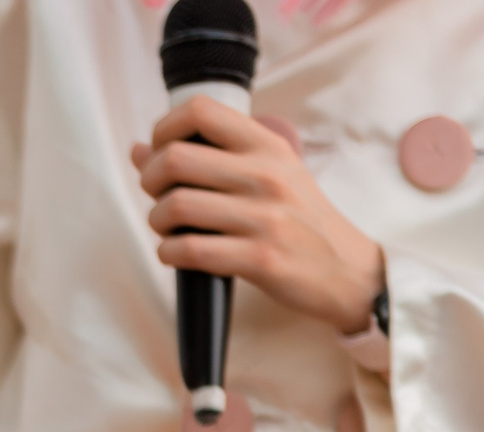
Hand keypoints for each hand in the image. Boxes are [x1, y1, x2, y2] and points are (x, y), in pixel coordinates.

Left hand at [133, 97, 385, 332]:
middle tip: (160, 197)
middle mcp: (265, 175)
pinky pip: (187, 250)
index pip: (200, 111)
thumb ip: (207, 158)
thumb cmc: (296, 219)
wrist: (345, 269)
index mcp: (267, 146)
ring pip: (174, 207)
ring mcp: (264, 217)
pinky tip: (178, 254)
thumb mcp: (266, 175)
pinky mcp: (259, 259)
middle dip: (150, 181)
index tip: (163, 154)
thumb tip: (139, 149)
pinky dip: (168, 254)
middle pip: (174, 159)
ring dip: (157, 222)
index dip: (164, 130)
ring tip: (170, 229)